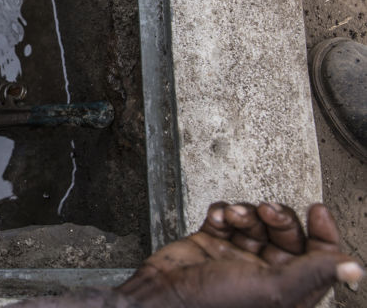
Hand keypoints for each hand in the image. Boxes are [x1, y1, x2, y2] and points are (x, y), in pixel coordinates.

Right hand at [117, 202, 362, 307]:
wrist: (162, 295)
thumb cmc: (214, 304)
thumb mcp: (273, 288)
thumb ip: (313, 272)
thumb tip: (354, 268)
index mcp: (286, 292)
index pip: (318, 258)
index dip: (323, 233)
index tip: (318, 210)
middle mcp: (264, 275)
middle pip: (286, 234)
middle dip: (277, 217)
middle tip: (266, 211)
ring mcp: (236, 258)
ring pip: (255, 222)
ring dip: (246, 213)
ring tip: (234, 217)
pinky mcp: (210, 244)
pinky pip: (224, 217)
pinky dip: (222, 212)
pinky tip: (217, 219)